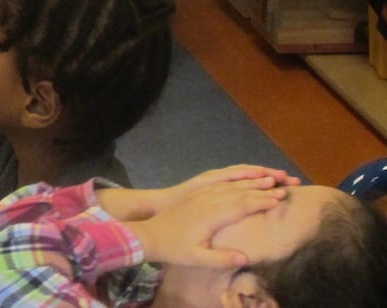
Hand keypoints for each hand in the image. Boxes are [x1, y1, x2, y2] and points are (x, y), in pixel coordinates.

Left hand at [129, 181, 288, 269]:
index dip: (260, 201)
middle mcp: (207, 200)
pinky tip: (246, 178)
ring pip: (231, 184)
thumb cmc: (174, 249)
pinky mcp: (197, 193)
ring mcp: (201, 194)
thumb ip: (221, 259)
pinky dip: (236, 177)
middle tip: (285, 185)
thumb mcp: (196, 259)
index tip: (279, 199)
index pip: (240, 205)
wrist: (149, 234)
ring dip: (252, 179)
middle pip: (239, 191)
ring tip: (271, 177)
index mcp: (209, 215)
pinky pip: (220, 181)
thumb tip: (246, 259)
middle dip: (263, 187)